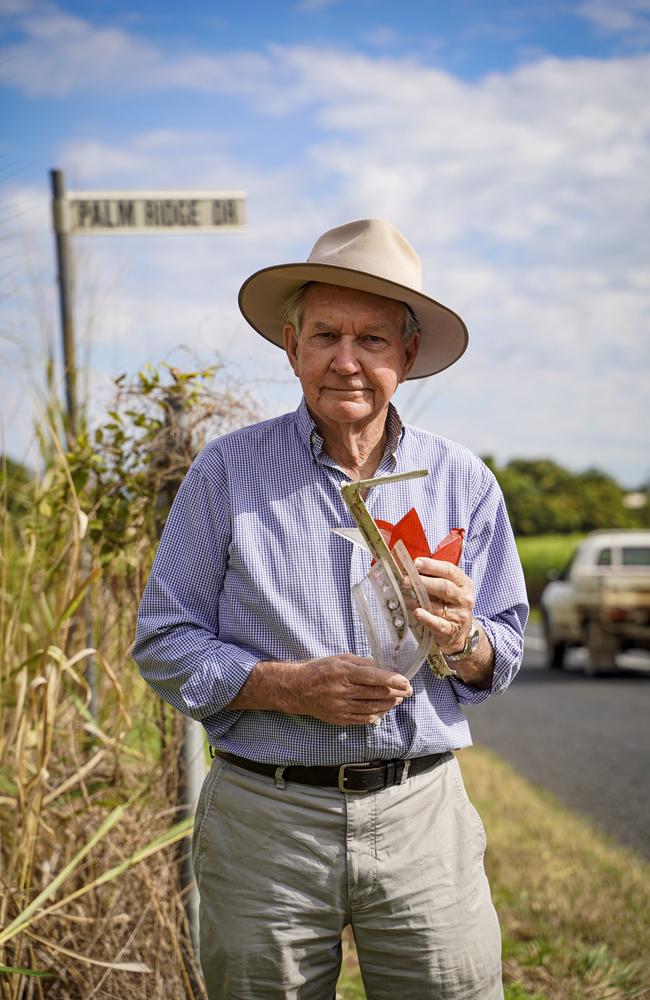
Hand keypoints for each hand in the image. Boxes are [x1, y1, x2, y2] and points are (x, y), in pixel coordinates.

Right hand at [290, 654, 411, 725]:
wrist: (297, 689)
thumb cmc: (319, 670)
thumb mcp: (339, 659)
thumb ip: (360, 662)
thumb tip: (380, 667)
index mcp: (343, 672)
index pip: (373, 676)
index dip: (392, 679)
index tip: (406, 681)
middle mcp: (342, 690)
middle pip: (376, 693)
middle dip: (395, 692)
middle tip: (407, 691)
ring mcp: (341, 706)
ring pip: (372, 707)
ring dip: (389, 704)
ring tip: (398, 700)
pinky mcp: (339, 718)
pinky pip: (363, 719)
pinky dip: (376, 715)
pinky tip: (383, 711)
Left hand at [411, 557, 474, 654]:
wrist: (459, 633)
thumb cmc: (448, 606)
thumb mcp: (447, 589)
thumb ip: (433, 578)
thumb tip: (411, 568)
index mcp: (464, 584)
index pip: (450, 571)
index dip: (432, 566)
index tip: (416, 563)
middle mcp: (464, 599)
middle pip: (444, 587)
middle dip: (423, 581)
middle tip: (406, 579)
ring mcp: (459, 616)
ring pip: (438, 605)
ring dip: (419, 599)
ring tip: (404, 596)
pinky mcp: (451, 631)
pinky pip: (438, 624)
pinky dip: (427, 618)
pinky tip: (417, 613)